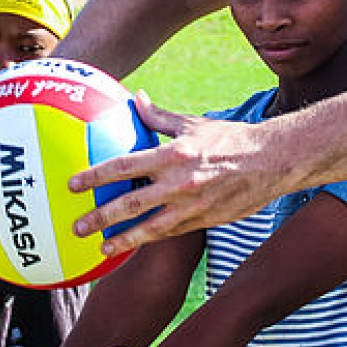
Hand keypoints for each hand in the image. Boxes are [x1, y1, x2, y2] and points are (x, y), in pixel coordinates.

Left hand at [71, 92, 273, 252]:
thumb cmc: (230, 138)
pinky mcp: (205, 221)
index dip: (95, 176)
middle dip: (100, 217)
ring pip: (149, 228)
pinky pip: (171, 233)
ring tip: (101, 248)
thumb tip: (135, 97)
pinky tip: (134, 244)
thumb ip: (159, 116)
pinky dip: (150, 239)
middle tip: (77, 227)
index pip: (124, 165)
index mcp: (174, 154)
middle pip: (130, 204)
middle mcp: (180, 183)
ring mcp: (193, 206)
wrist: (273, 161)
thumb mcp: (193, 123)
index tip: (72, 184)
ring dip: (122, 239)